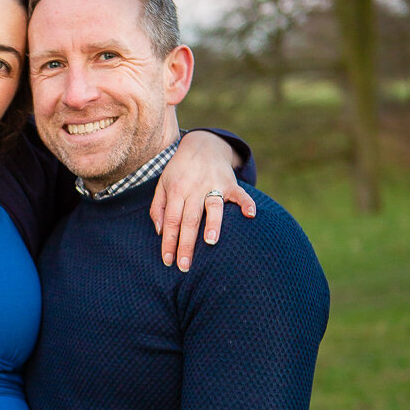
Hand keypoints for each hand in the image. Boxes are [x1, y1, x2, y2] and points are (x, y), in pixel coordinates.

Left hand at [151, 131, 254, 271]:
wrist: (202, 144)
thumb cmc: (180, 170)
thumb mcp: (163, 184)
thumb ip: (159, 207)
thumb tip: (161, 232)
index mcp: (176, 190)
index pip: (171, 220)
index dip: (169, 242)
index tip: (168, 261)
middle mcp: (194, 188)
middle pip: (190, 219)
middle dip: (187, 244)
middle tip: (185, 265)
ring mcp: (214, 184)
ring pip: (213, 206)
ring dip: (213, 224)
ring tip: (211, 242)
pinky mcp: (231, 182)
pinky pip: (240, 193)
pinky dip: (246, 203)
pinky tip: (251, 215)